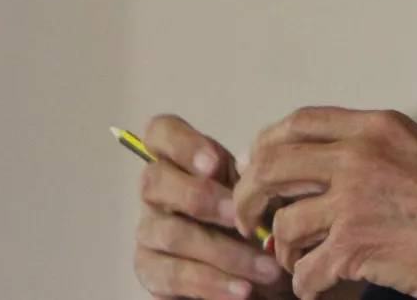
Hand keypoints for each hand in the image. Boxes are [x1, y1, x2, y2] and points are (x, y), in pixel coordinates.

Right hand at [134, 114, 290, 299]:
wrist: (259, 274)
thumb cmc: (256, 223)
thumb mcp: (261, 194)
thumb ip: (254, 179)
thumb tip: (253, 171)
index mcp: (183, 161)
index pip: (160, 133)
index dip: (182, 143)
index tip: (215, 164)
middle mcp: (158, 193)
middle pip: (153, 181)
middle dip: (199, 197)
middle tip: (239, 217)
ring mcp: (150, 232)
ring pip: (171, 233)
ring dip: (224, 253)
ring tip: (266, 270)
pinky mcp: (151, 271)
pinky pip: (174, 275)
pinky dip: (213, 284)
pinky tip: (243, 291)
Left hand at [233, 108, 416, 299]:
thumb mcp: (416, 153)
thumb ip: (367, 151)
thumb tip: (312, 168)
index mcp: (375, 126)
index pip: (297, 122)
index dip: (266, 146)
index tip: (255, 169)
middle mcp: (360, 153)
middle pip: (272, 165)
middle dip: (249, 197)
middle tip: (248, 220)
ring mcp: (356, 198)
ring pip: (284, 224)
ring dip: (284, 251)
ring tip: (299, 262)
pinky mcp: (356, 243)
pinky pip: (305, 269)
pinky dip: (306, 284)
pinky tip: (318, 287)